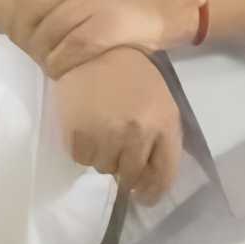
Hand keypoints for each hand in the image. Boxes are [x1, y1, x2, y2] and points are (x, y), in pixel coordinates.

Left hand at [7, 0, 181, 76]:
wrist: (163, 6)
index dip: (18, 13)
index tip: (22, 29)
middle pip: (32, 13)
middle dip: (27, 36)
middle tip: (34, 50)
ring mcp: (92, 3)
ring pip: (48, 34)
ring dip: (43, 53)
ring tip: (48, 60)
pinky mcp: (104, 28)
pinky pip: (69, 50)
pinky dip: (60, 63)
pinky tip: (61, 68)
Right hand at [54, 47, 183, 200]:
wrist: (93, 48)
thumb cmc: (132, 74)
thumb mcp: (160, 102)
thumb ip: (160, 139)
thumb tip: (147, 179)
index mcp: (164, 123)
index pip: (164, 174)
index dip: (154, 192)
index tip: (144, 196)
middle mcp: (138, 134)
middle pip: (131, 175)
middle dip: (125, 170)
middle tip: (117, 152)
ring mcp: (107, 136)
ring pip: (105, 169)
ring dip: (103, 157)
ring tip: (102, 130)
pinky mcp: (79, 135)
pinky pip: (82, 160)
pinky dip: (84, 150)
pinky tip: (86, 126)